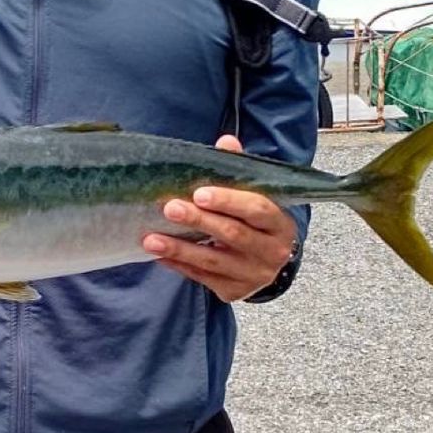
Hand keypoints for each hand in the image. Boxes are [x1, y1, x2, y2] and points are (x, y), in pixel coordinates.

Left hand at [141, 135, 298, 302]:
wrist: (267, 262)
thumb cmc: (255, 222)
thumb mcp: (254, 197)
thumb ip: (239, 171)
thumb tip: (226, 141)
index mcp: (280, 224)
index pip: (257, 209)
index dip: (228, 201)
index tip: (199, 193)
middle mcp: (272, 252)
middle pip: (233, 235)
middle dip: (199, 221)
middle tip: (170, 208)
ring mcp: (254, 276)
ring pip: (213, 261)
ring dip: (179, 249)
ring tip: (151, 239)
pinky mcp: (235, 291)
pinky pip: (202, 278)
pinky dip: (179, 265)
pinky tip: (159, 255)